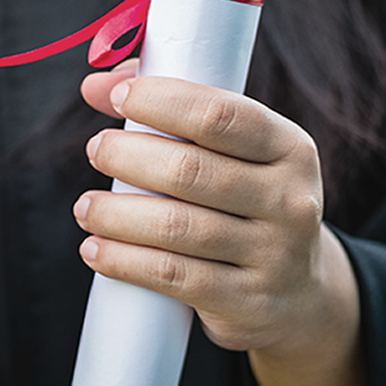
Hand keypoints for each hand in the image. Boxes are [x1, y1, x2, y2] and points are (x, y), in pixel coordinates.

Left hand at [74, 61, 357, 360]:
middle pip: (189, 170)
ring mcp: (273, 255)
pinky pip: (172, 277)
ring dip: (115, 214)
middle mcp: (290, 200)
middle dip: (127, 156)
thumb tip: (96, 83)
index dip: (161, 101)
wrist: (300, 295)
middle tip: (95, 149)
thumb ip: (172, 108)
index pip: (220, 115)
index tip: (115, 97)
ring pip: (175, 227)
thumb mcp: (231, 154)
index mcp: (289, 148)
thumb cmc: (244, 203)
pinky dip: (123, 260)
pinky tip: (95, 250)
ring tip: (85, 208)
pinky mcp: (248, 302)